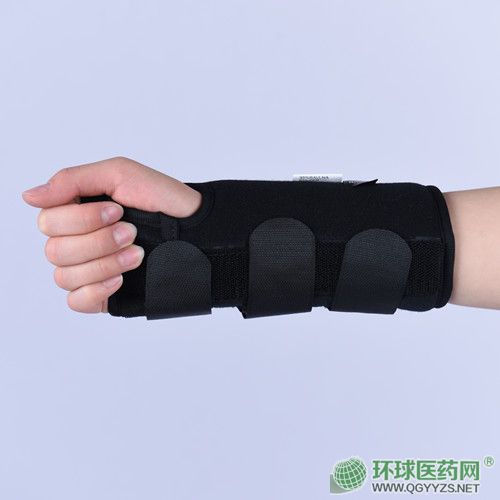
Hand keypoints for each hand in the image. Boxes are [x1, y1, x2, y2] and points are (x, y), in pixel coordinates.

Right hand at [22, 157, 201, 313]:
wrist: (197, 232)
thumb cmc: (163, 201)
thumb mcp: (120, 175)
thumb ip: (72, 180)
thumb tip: (29, 197)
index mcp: (78, 212)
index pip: (48, 221)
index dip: (81, 218)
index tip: (117, 211)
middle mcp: (79, 241)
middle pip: (54, 250)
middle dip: (98, 241)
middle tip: (131, 232)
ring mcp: (90, 268)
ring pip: (65, 276)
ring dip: (104, 263)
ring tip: (137, 254)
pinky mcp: (103, 293)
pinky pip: (77, 301)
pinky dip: (96, 289)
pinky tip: (121, 280)